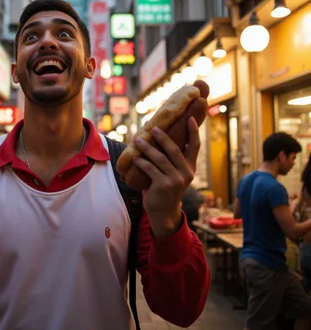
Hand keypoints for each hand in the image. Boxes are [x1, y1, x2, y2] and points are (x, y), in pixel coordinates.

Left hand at [131, 117, 199, 238]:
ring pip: (160, 158)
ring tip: (137, 140)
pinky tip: (135, 157)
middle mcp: (186, 173)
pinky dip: (141, 162)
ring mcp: (175, 180)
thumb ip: (170, 159)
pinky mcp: (164, 186)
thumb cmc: (166, 187)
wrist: (164, 211)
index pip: (195, 146)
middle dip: (163, 137)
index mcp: (190, 167)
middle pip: (175, 149)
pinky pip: (150, 169)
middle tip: (153, 128)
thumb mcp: (173, 173)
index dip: (193, 132)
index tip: (190, 118)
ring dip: (147, 148)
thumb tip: (157, 134)